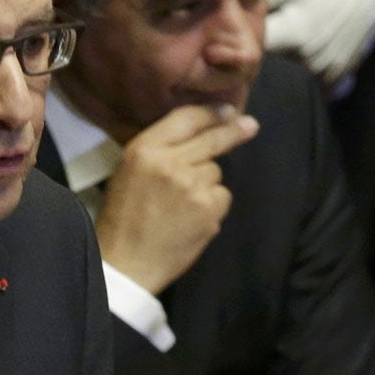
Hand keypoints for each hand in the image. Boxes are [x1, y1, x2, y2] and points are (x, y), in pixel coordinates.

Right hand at [95, 104, 259, 293]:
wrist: (126, 263)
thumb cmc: (124, 218)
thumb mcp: (129, 171)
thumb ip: (159, 150)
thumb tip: (199, 133)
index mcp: (144, 150)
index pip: (185, 119)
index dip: (211, 113)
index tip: (229, 111)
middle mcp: (170, 162)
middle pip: (212, 140)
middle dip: (234, 131)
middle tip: (250, 126)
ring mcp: (192, 186)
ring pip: (216, 172)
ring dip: (206, 184)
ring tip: (182, 206)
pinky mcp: (209, 209)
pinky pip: (222, 197)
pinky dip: (213, 207)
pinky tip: (192, 220)